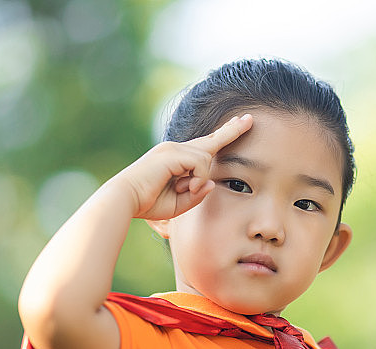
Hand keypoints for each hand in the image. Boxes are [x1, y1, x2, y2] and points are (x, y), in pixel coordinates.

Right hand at [118, 114, 252, 219]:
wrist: (125, 200)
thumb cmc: (148, 203)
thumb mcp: (180, 203)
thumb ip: (197, 193)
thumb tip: (212, 182)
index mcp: (176, 159)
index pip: (204, 146)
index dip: (223, 136)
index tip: (238, 124)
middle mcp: (175, 149)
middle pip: (211, 139)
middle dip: (232, 130)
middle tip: (250, 119)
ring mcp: (174, 148)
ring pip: (206, 158)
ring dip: (200, 178)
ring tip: (183, 191)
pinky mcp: (173, 153)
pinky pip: (200, 163)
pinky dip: (198, 177)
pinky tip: (185, 187)